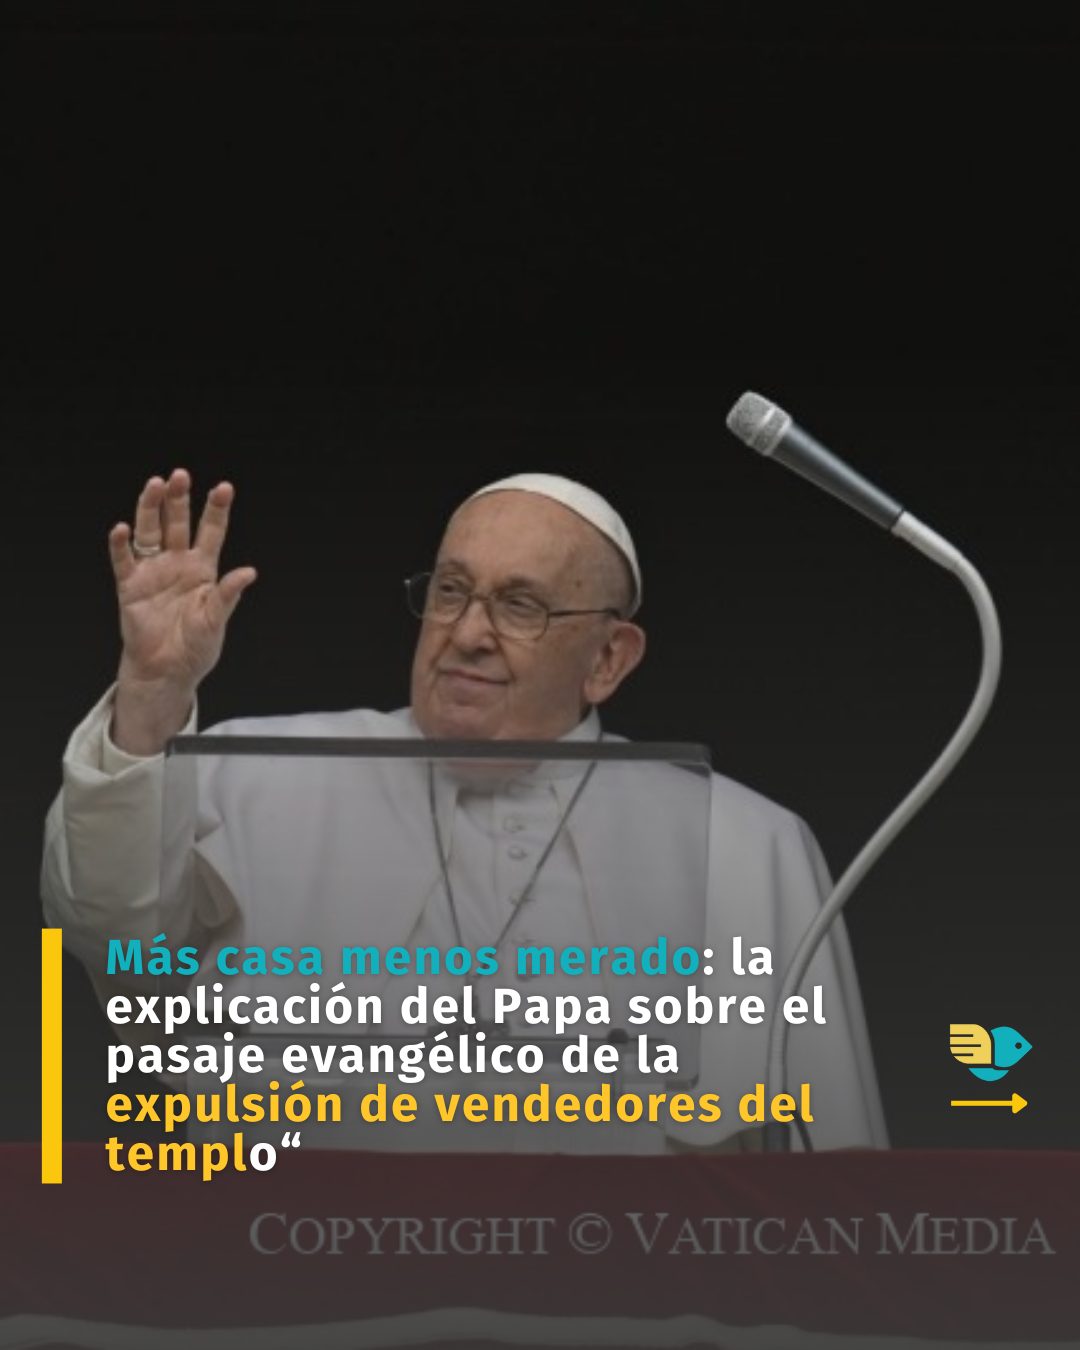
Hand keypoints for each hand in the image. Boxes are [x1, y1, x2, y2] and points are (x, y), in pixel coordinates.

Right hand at [108, 469, 256, 754]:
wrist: (167, 671)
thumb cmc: (196, 647)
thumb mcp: (216, 621)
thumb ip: (228, 595)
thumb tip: (249, 572)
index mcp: (203, 569)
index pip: (212, 532)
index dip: (216, 510)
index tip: (224, 487)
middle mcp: (177, 563)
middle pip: (177, 523)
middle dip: (179, 499)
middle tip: (180, 475)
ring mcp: (152, 572)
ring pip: (150, 532)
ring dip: (150, 508)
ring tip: (154, 485)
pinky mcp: (130, 586)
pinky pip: (124, 560)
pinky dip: (121, 545)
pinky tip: (121, 529)